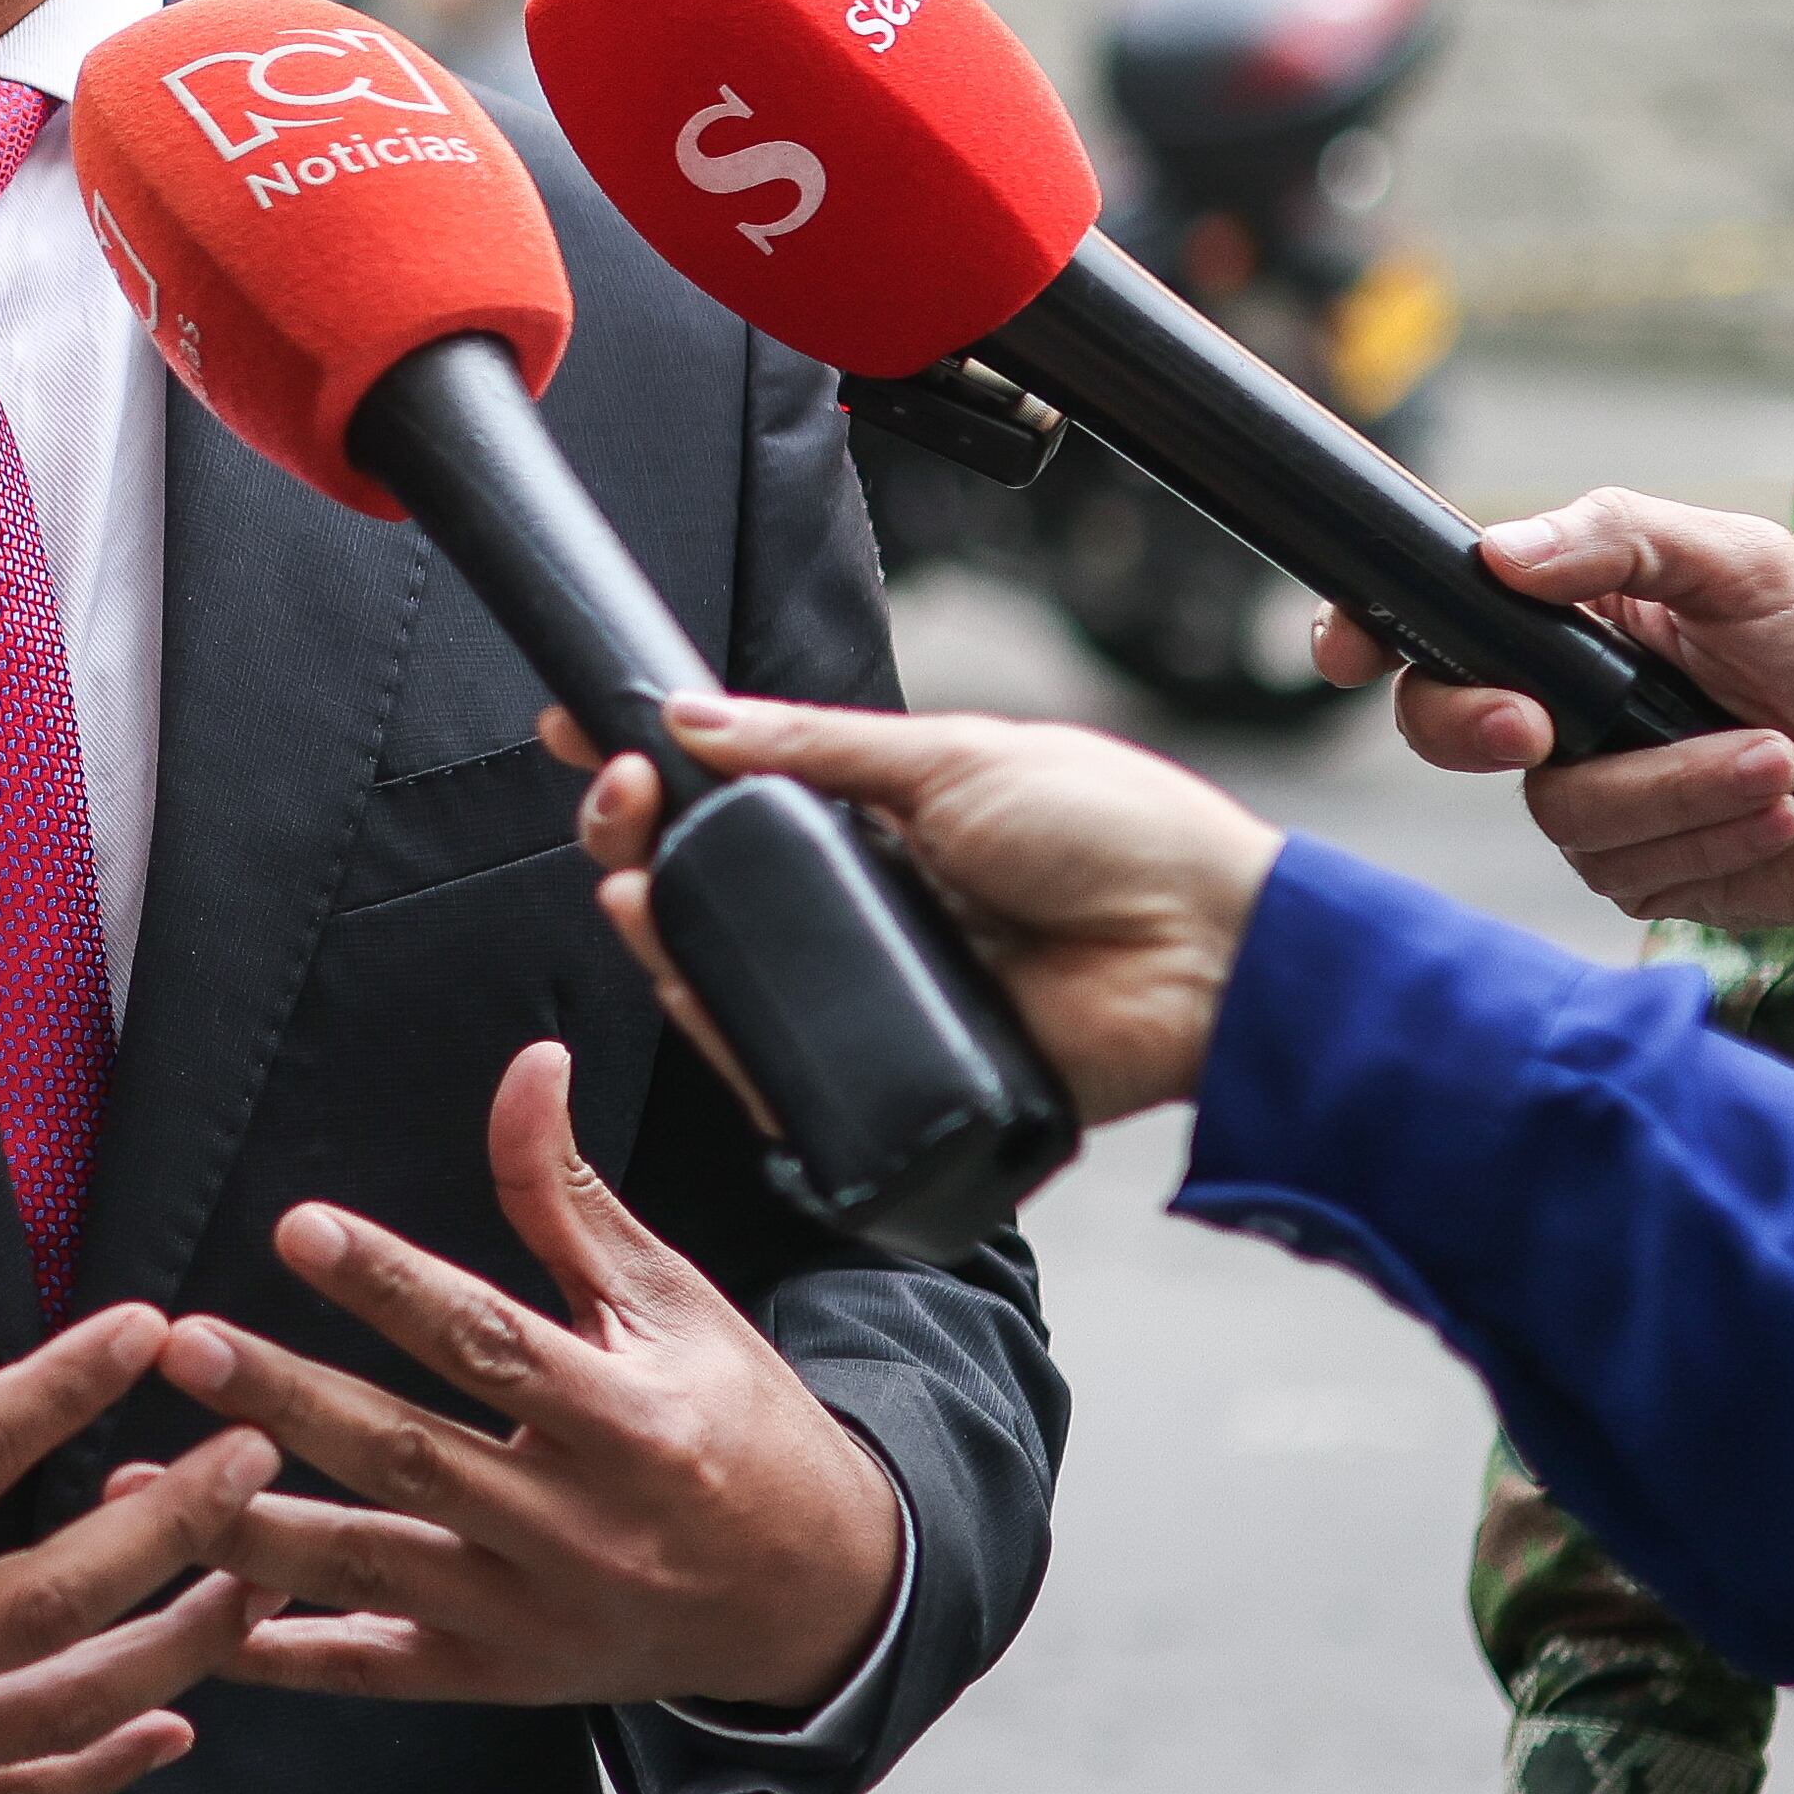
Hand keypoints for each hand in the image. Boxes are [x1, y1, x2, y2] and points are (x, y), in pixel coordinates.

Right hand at [0, 1157, 282, 1793]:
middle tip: (254, 1449)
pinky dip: (97, 1762)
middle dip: (172, 1528)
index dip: (61, 1388)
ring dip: (168, 1643)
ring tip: (252, 1572)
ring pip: (54, 1710)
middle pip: (50, 1602)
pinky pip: (5, 1790)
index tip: (144, 1328)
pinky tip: (169, 1720)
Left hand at [140, 1041, 898, 1712]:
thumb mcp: (671, 1302)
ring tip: (133, 1486)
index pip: (493, 1345)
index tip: (300, 1228)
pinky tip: (191, 1606)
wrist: (817, 1596)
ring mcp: (534, 1616)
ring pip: (372, 1572)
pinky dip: (281, 1651)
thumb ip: (570, 1196)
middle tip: (182, 1344)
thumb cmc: (733, 1423)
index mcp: (629, 1421)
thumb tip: (527, 1063)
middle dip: (288, 1403)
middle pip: (410, 1459)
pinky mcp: (500, 1676)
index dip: (394, 1285)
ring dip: (249, 1529)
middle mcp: (580, 1530)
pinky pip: (374, 1669)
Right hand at [612, 692, 1278, 1120]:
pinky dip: (720, 1036)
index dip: (651, 768)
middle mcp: (861, 905)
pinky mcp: (887, 1075)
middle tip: (617, 801)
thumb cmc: (1119, 834)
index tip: (582, 732)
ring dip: (657, 931)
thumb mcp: (955, 758)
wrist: (1211, 954)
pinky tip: (689, 989)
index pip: (732, 791)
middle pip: (705, 885)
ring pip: (722, 975)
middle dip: (635, 839)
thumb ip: (818, 745)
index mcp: (877, 818)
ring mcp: (869, 991)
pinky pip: (776, 1067)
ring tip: (636, 889)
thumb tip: (693, 717)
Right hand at [1311, 490, 1793, 924]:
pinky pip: (1626, 870)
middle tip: (1544, 727)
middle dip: (1482, 728)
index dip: (1364, 634)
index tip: (1350, 656)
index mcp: (1567, 622)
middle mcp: (1560, 708)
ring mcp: (1593, 795)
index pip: (1432, 620)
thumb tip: (1501, 553)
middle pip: (1446, 727)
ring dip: (1682, 787)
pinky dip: (1714, 837)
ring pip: (1560, 812)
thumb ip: (1623, 537)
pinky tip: (1779, 814)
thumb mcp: (1744, 563)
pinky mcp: (1637, 869)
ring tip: (1778, 762)